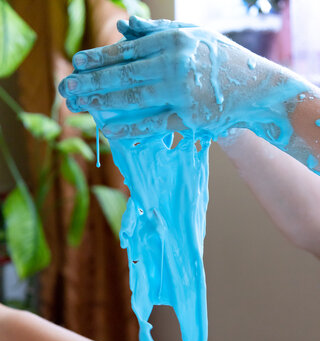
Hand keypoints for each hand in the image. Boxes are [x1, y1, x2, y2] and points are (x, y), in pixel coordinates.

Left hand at [59, 16, 305, 143]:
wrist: (257, 88)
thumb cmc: (222, 60)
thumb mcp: (192, 36)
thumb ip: (156, 31)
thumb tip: (122, 26)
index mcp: (175, 40)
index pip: (128, 50)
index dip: (100, 59)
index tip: (76, 65)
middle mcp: (176, 62)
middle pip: (125, 74)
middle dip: (92, 81)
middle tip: (66, 88)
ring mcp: (183, 91)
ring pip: (134, 97)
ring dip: (103, 102)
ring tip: (79, 105)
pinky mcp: (191, 117)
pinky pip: (154, 123)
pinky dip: (130, 127)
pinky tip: (108, 128)